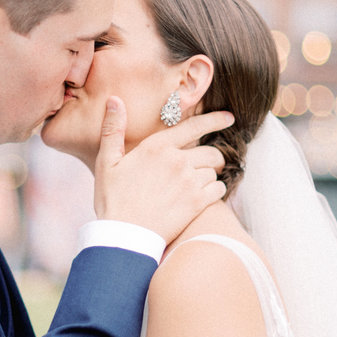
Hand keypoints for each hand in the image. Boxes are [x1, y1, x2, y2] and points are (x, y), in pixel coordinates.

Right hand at [93, 96, 231, 243]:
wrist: (124, 236)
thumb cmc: (113, 199)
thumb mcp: (106, 162)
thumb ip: (113, 129)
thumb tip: (114, 100)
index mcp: (157, 147)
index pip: (194, 126)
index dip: (215, 120)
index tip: (230, 118)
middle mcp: (177, 160)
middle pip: (210, 151)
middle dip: (211, 157)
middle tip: (203, 166)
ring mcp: (189, 182)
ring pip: (214, 171)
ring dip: (209, 177)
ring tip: (195, 186)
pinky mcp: (197, 203)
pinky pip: (218, 190)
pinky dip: (214, 192)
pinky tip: (202, 197)